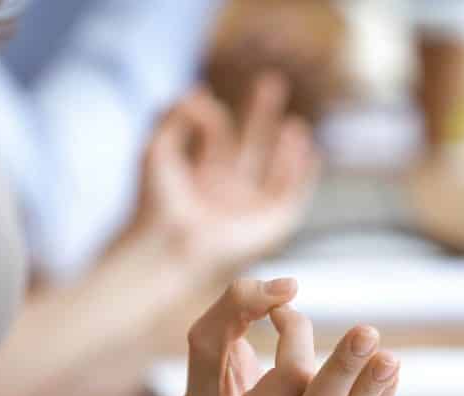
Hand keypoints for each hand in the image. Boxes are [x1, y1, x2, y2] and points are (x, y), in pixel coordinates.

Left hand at [135, 73, 319, 269]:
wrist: (168, 245)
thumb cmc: (155, 204)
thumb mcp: (156, 149)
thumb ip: (172, 115)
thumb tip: (197, 92)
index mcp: (199, 179)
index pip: (216, 137)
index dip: (211, 115)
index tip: (201, 99)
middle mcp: (227, 193)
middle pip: (250, 147)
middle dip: (261, 115)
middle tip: (271, 82)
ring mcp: (248, 210)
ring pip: (274, 173)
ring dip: (287, 148)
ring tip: (295, 123)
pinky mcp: (268, 225)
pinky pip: (291, 197)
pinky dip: (300, 175)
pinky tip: (308, 151)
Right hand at [177, 278, 398, 395]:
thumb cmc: (212, 378)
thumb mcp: (207, 339)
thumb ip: (238, 304)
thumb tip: (292, 286)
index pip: (285, 376)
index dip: (293, 333)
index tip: (280, 311)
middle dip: (346, 367)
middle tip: (368, 332)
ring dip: (373, 387)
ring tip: (391, 358)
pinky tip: (391, 373)